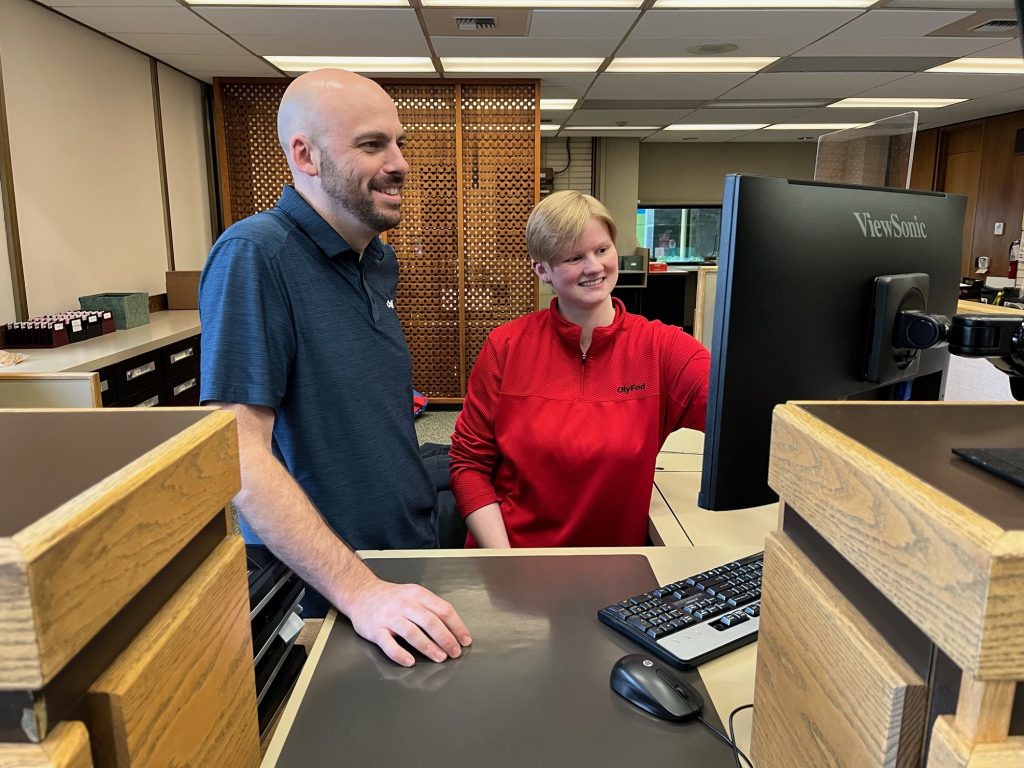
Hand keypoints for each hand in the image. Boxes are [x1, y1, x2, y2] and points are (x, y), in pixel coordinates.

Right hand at [345, 578, 471, 666]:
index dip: (457, 626)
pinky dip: (400, 654)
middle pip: (430, 621)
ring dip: (428, 647)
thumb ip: (431, 608)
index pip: (443, 610)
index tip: (465, 640)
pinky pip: (388, 644)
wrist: (360, 593)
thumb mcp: (414, 594)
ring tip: (440, 658)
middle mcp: (404, 604)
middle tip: (455, 652)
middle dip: (446, 639)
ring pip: (412, 633)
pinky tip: (410, 662)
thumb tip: (454, 629)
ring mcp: (389, 617)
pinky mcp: (375, 629)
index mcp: (418, 595)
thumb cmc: (392, 598)